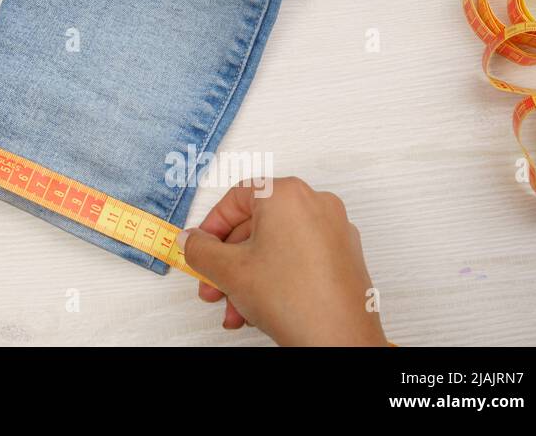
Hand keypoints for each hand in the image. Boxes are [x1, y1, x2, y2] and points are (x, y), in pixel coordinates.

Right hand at [177, 177, 386, 345]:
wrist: (340, 341)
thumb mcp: (229, 270)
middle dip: (228, 261)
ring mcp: (335, 231)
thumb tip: (191, 241)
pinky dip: (275, 278)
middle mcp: (316, 204)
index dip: (211, 225)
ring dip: (248, 276)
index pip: (236, 197)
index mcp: (287, 194)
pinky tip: (260, 307)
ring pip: (275, 246)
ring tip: (236, 307)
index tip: (202, 246)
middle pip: (255, 226)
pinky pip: (298, 258)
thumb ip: (199, 249)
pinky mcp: (344, 257)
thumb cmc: (297, 300)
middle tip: (214, 284)